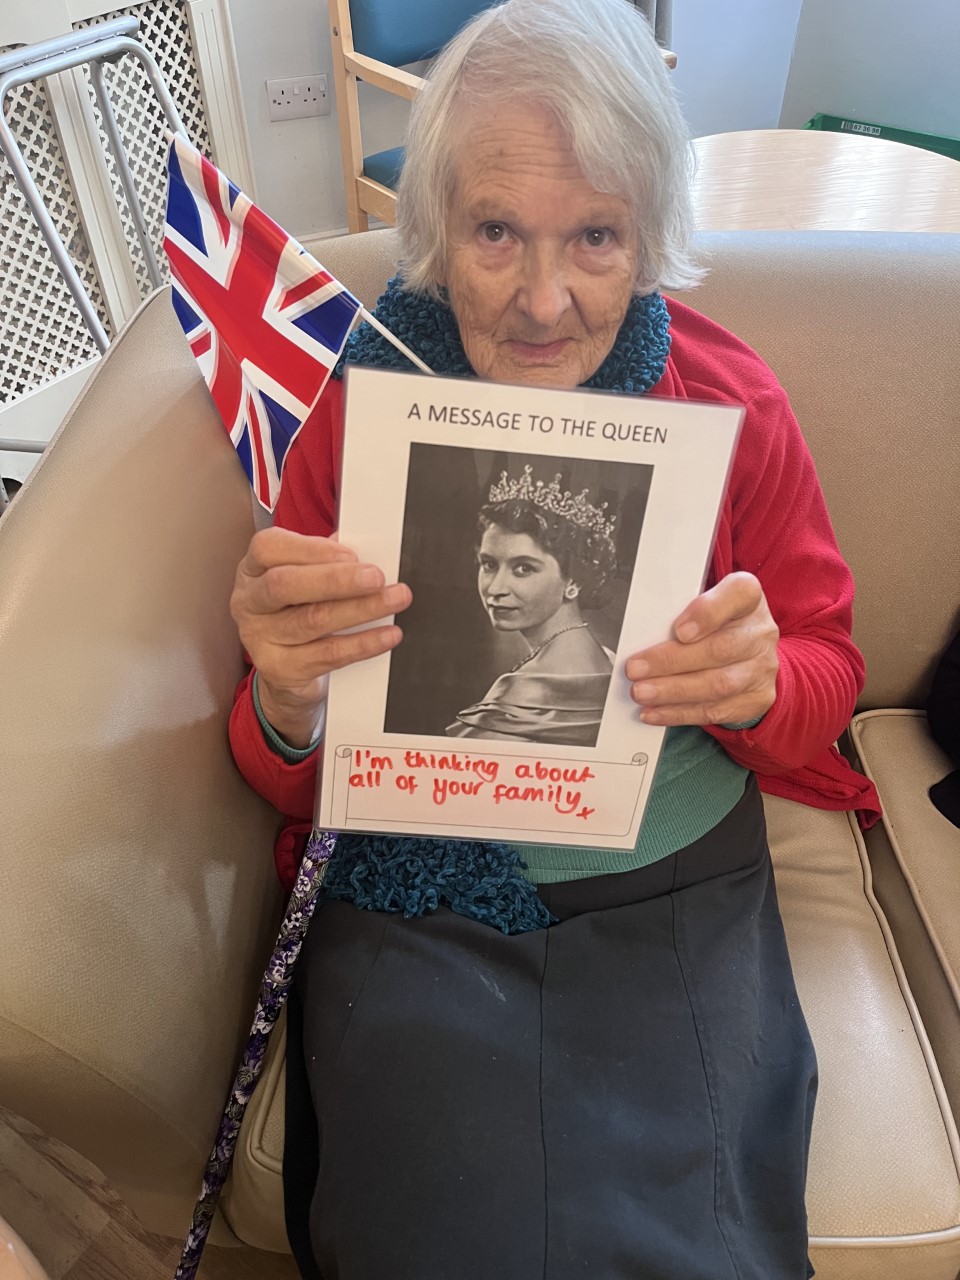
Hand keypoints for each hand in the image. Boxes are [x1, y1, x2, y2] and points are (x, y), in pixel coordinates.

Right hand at [230, 527, 411, 746]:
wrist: (286, 672)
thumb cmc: (297, 613)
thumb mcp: (305, 580)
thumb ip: (327, 561)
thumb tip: (364, 548)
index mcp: (253, 569)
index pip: (269, 548)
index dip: (312, 549)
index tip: (351, 554)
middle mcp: (249, 602)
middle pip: (285, 584)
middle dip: (336, 579)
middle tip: (377, 577)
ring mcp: (260, 637)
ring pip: (313, 620)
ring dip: (361, 608)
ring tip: (395, 599)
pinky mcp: (280, 669)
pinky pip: (328, 655)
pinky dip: (363, 643)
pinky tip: (387, 635)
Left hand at [625, 572, 777, 726]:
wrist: (750, 655)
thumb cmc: (715, 623)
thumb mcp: (702, 602)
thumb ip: (679, 608)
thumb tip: (642, 631)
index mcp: (747, 597)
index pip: (739, 594)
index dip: (708, 613)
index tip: (678, 630)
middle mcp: (760, 632)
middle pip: (720, 648)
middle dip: (672, 661)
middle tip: (636, 669)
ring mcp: (762, 668)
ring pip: (718, 684)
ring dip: (673, 691)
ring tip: (641, 692)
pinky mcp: (756, 699)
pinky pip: (716, 710)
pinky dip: (679, 712)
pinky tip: (654, 711)